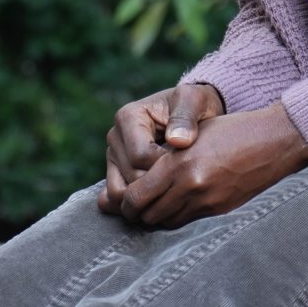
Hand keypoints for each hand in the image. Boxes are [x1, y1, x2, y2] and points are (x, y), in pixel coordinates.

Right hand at [98, 83, 223, 214]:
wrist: (191, 113)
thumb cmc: (194, 105)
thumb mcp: (194, 101)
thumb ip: (186, 117)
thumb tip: (178, 141)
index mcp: (128, 117)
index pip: (140, 156)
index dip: (165, 168)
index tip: (187, 165)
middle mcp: (115, 137)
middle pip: (131, 177)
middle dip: (158, 185)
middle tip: (184, 181)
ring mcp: (113, 156)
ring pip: (119, 192)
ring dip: (146, 199)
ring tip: (172, 192)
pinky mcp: (116, 172)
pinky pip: (113, 197)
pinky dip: (134, 205)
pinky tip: (158, 202)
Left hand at [114, 101, 307, 228]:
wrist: (273, 142)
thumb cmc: (229, 130)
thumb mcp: (191, 133)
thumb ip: (160, 154)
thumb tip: (131, 177)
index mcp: (178, 163)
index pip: (136, 196)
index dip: (123, 203)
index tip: (122, 198)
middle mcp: (190, 186)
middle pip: (147, 215)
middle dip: (136, 214)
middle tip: (132, 207)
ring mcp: (207, 202)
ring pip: (166, 223)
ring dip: (155, 218)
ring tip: (152, 208)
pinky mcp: (220, 212)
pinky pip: (187, 223)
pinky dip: (175, 219)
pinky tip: (174, 207)